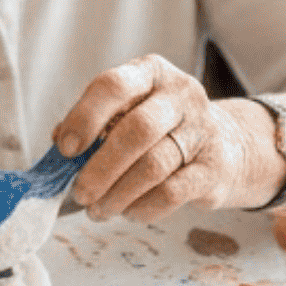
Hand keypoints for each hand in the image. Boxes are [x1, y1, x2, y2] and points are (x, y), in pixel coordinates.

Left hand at [53, 55, 262, 222]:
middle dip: (101, 168)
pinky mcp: (214, 166)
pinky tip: (128, 212)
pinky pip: (173, 192)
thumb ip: (92, 125)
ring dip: (118, 195)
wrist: (224, 146)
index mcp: (150, 73)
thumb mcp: (126, 113)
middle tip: (81, 193)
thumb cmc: (159, 129)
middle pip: (137, 130)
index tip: (65, 149)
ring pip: (154, 166)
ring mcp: (202, 129)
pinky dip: (144, 207)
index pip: (113, 86)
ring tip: (98, 210)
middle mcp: (180, 94)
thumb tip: (60, 146)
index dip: (84, 118)